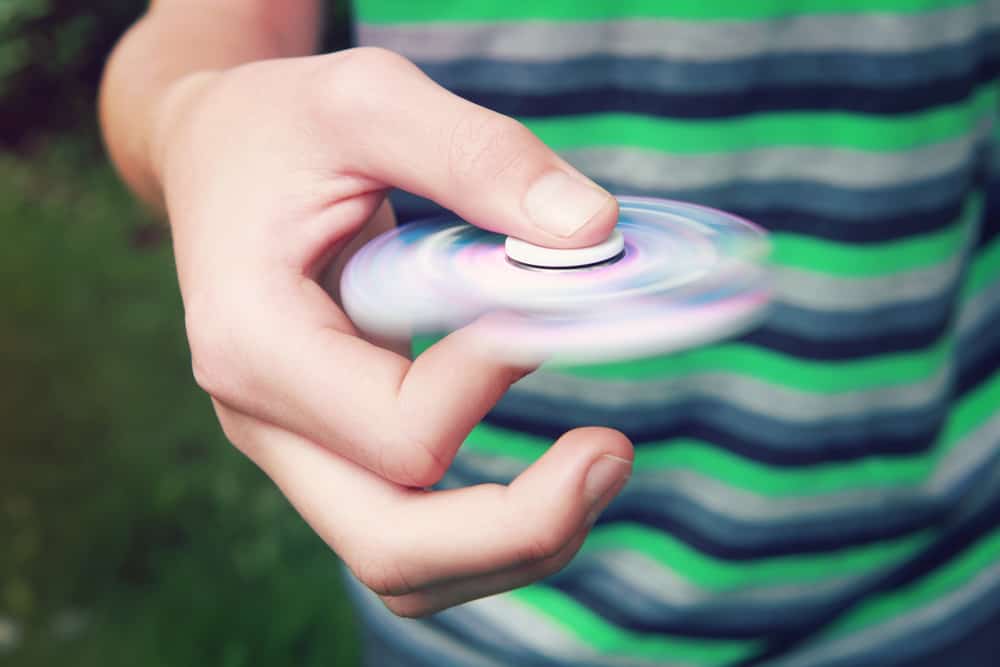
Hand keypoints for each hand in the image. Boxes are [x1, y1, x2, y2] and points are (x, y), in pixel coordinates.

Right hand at [154, 47, 632, 615]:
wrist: (216, 159)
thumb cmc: (282, 125)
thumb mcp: (369, 96)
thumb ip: (480, 156)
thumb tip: (590, 235)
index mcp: (255, 342)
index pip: (400, 428)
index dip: (497, 375)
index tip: (545, 299)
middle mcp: (263, 420)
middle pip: (392, 548)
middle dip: (522, 527)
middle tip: (614, 454)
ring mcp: (296, 446)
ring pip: (405, 567)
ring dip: (515, 544)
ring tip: (599, 466)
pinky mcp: (333, 448)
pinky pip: (414, 531)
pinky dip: (492, 526)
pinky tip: (553, 471)